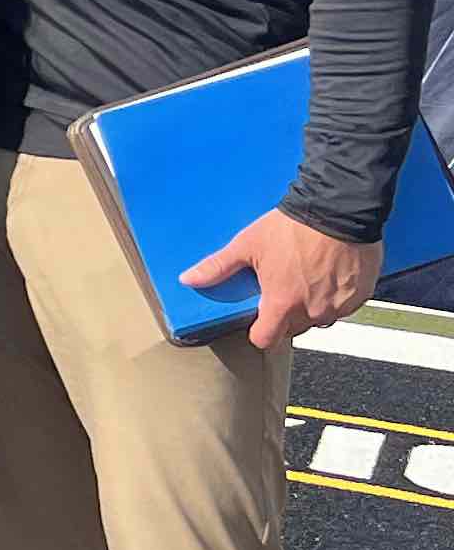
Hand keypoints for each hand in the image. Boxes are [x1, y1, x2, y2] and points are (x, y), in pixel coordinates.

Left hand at [180, 209, 379, 348]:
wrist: (339, 209)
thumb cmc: (293, 227)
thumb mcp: (248, 245)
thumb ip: (218, 267)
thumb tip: (188, 279)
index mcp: (283, 304)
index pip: (266, 340)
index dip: (260, 332)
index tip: (259, 320)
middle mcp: (313, 311)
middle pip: (294, 329)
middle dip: (286, 315)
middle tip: (283, 288)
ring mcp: (340, 305)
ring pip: (321, 318)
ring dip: (312, 306)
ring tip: (306, 278)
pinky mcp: (360, 295)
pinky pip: (344, 306)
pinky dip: (335, 296)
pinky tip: (328, 275)